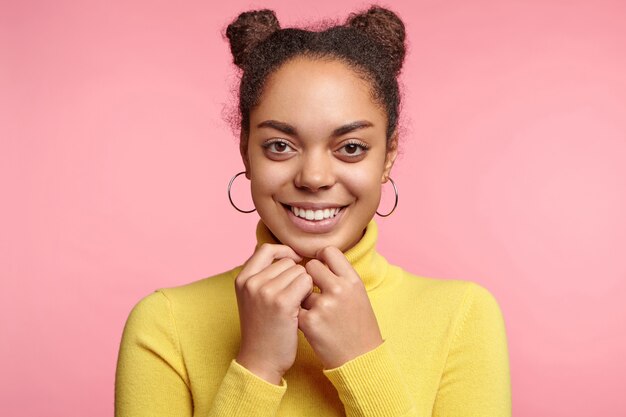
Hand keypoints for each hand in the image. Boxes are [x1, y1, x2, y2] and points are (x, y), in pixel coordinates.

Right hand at [235, 243, 312, 383]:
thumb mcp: (252, 298)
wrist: (260, 360)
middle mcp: (252, 282)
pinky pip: (306, 282)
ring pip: (299, 270)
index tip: (294, 261)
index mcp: (242, 278)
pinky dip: (309, 293)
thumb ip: (262, 275)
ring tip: (295, 304)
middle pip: (287, 261)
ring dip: (303, 285)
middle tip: (292, 297)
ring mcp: (265, 291)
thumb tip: (284, 253)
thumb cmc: (263, 328)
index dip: (284, 252)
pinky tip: (303, 307)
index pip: (266, 249)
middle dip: (295, 275)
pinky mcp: (282, 302)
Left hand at [298, 246, 383, 368]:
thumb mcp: (357, 294)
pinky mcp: (309, 322)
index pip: (328, 251)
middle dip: (308, 277)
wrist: (359, 359)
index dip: (321, 258)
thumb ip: (340, 275)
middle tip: (314, 291)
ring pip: (299, 288)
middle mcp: (339, 289)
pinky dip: (298, 314)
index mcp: (353, 280)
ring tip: (318, 313)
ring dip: (302, 298)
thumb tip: (317, 257)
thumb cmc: (358, 325)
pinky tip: (311, 324)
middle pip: (310, 266)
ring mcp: (323, 305)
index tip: (320, 268)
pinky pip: (295, 307)